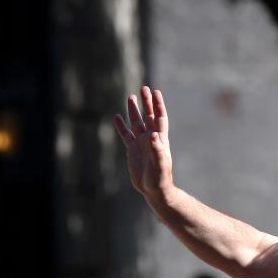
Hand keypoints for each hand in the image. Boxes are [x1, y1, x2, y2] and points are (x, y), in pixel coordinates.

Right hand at [114, 86, 173, 201]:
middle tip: (144, 88)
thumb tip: (153, 135)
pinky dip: (121, 126)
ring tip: (130, 96)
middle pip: (149, 116)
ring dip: (134, 110)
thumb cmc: (160, 179)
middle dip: (146, 102)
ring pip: (136, 123)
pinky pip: (126, 135)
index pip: (160, 118)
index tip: (156, 92)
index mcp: (160, 140)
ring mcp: (141, 143)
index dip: (158, 105)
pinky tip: (117, 117)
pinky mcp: (132, 150)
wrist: (155, 190)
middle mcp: (151, 139)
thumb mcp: (160, 165)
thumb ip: (157, 151)